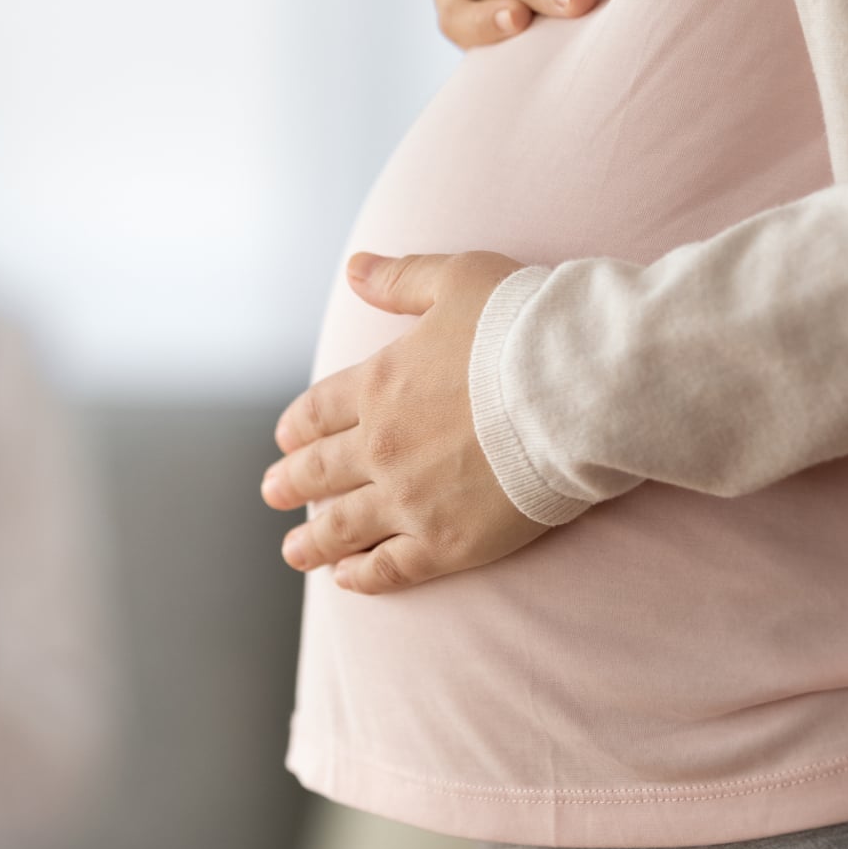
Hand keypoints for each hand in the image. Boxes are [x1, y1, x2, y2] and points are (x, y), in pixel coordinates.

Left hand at [262, 251, 551, 593]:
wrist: (574, 386)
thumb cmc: (523, 326)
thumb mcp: (457, 279)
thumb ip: (401, 279)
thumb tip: (355, 268)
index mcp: (379, 383)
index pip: (320, 410)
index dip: (299, 426)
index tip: (285, 439)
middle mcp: (381, 445)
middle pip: (322, 470)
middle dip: (293, 482)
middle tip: (272, 493)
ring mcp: (410, 499)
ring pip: (344, 526)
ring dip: (313, 539)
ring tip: (293, 551)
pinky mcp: (447, 542)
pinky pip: (390, 567)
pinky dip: (361, 576)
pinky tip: (345, 580)